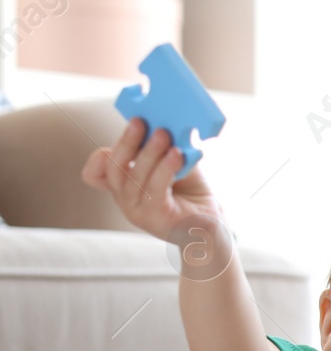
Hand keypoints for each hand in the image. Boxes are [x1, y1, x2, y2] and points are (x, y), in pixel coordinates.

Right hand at [81, 118, 224, 241]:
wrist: (213, 229)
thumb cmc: (193, 197)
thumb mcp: (176, 167)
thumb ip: (167, 148)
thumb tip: (169, 123)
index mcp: (125, 187)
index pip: (97, 173)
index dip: (99, 155)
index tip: (117, 135)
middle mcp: (126, 200)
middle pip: (114, 168)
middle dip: (126, 142)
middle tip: (140, 121)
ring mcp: (138, 211)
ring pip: (135, 177)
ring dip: (149, 152)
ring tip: (164, 134)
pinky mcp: (156, 218)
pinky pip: (155, 189)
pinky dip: (165, 168)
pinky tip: (177, 155)